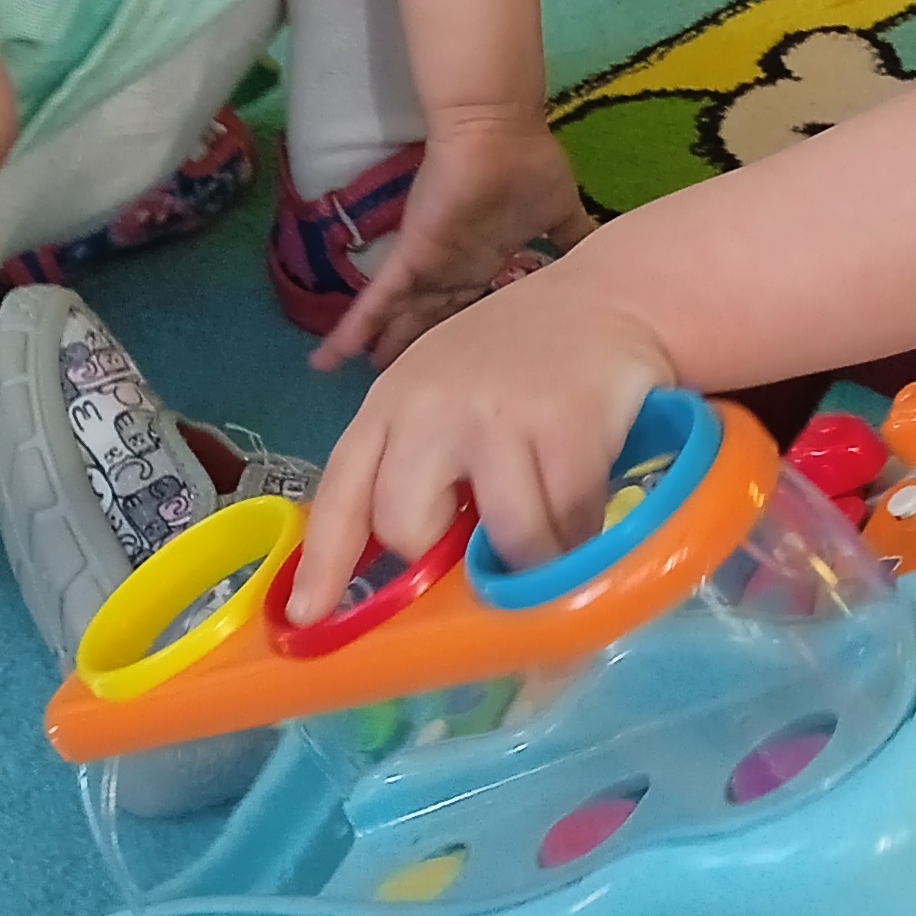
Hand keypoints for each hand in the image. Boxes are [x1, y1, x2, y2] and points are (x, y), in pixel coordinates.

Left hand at [291, 262, 675, 617]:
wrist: (610, 298)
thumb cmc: (521, 362)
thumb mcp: (444, 394)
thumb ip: (417, 462)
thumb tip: (410, 568)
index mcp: (390, 404)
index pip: (343, 493)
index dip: (323, 564)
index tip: (305, 618)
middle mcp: (430, 407)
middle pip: (408, 531)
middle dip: (445, 553)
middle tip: (485, 528)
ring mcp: (497, 415)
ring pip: (505, 541)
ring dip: (535, 558)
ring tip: (554, 531)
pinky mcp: (564, 425)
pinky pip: (568, 523)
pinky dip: (582, 536)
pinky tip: (588, 508)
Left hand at [310, 111, 592, 370]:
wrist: (500, 132)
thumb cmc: (529, 165)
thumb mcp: (564, 213)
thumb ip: (574, 242)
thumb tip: (597, 265)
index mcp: (488, 258)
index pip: (469, 304)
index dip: (457, 333)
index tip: (448, 360)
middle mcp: (457, 266)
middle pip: (433, 317)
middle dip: (415, 346)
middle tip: (393, 378)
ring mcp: (430, 264)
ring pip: (402, 316)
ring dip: (380, 345)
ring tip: (355, 375)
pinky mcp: (411, 258)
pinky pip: (377, 301)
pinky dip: (354, 328)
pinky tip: (329, 357)